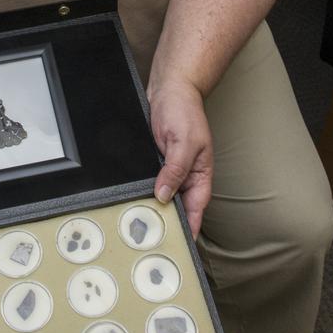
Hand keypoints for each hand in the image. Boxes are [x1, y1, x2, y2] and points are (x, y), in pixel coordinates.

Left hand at [147, 81, 212, 237]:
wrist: (170, 88)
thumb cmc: (184, 110)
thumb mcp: (183, 142)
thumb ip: (175, 170)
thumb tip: (165, 195)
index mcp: (200, 173)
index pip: (197, 207)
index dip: (191, 226)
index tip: (182, 244)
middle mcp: (186, 174)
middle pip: (179, 205)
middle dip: (169, 220)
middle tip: (153, 238)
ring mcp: (170, 168)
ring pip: (163, 195)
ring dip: (154, 206)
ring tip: (140, 223)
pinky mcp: (156, 161)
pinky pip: (151, 181)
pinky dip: (144, 190)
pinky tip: (133, 198)